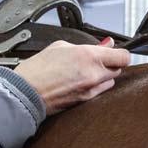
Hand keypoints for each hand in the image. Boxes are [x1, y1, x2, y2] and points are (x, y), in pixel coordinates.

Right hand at [15, 38, 130, 114]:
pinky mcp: (85, 101)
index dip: (119, 53)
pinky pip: (99, 92)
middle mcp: (93, 74)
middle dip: (110, 63)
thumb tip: (104, 45)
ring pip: (110, 81)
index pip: (123, 56)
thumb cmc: (36, 70)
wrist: (25, 92)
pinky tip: (78, 82)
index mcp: (88, 56)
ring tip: (85, 72)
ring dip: (103, 76)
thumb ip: (85, 45)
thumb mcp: (60, 47)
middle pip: (118, 69)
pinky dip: (94, 86)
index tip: (113, 51)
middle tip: (95, 60)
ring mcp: (90, 90)